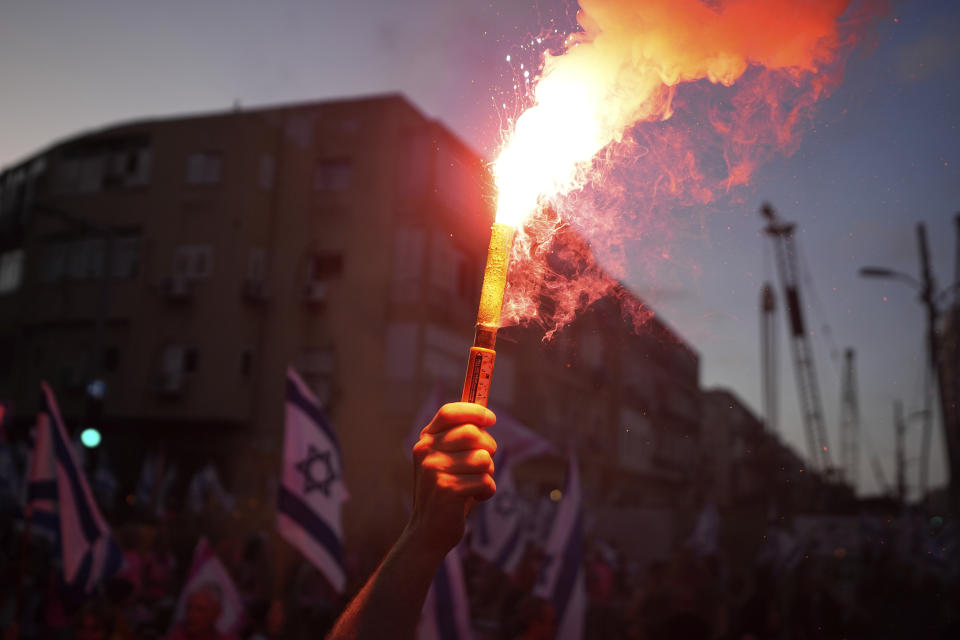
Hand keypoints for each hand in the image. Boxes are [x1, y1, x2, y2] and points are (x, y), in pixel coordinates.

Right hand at [407, 402, 497, 555]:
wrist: (427, 532)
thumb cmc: (445, 492)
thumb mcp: (446, 461)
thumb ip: (460, 439)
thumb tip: (485, 417)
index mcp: (425, 441)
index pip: (450, 412)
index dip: (474, 411)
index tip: (491, 419)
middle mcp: (426, 452)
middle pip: (473, 433)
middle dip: (488, 448)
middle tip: (484, 465)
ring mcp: (434, 470)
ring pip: (483, 459)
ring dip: (488, 474)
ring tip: (476, 485)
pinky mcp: (447, 489)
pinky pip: (485, 480)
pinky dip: (487, 491)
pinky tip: (476, 498)